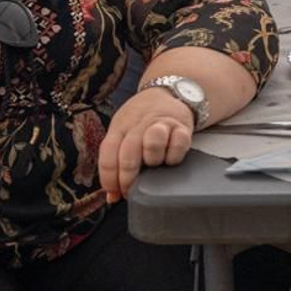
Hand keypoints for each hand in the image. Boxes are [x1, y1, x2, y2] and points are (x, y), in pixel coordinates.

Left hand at [98, 86, 194, 202]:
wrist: (169, 93)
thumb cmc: (142, 121)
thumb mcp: (123, 133)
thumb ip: (115, 163)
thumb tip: (112, 197)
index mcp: (120, 127)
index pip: (108, 153)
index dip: (109, 178)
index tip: (114, 192)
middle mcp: (139, 124)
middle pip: (128, 152)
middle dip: (128, 177)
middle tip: (131, 189)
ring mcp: (161, 124)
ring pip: (153, 141)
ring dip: (152, 159)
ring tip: (153, 165)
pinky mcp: (182, 127)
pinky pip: (178, 144)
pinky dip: (174, 155)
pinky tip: (170, 158)